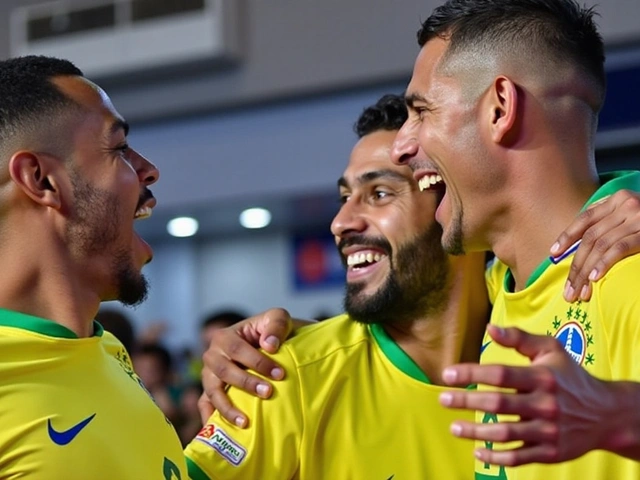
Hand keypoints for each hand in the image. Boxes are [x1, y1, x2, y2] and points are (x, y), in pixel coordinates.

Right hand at [199, 308, 292, 427]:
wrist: (270, 344)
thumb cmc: (272, 331)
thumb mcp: (277, 318)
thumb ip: (276, 325)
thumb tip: (270, 345)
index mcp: (225, 336)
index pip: (238, 350)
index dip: (258, 362)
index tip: (280, 374)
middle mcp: (212, 356)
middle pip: (224, 371)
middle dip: (246, 383)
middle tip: (268, 393)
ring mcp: (209, 375)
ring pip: (212, 391)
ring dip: (227, 407)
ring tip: (245, 422)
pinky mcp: (210, 391)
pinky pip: (205, 405)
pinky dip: (210, 418)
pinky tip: (224, 432)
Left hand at [438, 325, 626, 465]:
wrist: (607, 414)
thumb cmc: (570, 377)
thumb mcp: (551, 350)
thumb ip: (519, 338)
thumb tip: (489, 328)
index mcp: (542, 377)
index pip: (500, 374)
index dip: (471, 373)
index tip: (448, 374)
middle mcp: (545, 404)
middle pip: (498, 404)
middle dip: (467, 401)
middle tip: (443, 399)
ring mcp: (548, 431)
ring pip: (505, 433)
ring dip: (476, 431)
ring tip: (454, 426)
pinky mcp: (550, 453)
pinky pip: (518, 458)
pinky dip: (496, 457)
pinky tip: (477, 451)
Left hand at [551, 190, 639, 301]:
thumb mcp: (629, 217)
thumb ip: (607, 226)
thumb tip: (575, 251)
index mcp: (617, 199)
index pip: (584, 219)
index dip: (566, 237)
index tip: (552, 254)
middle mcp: (626, 204)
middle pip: (590, 237)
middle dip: (575, 266)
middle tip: (568, 290)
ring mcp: (638, 216)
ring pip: (600, 245)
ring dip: (586, 272)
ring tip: (579, 292)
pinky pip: (620, 248)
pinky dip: (604, 263)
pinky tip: (595, 278)